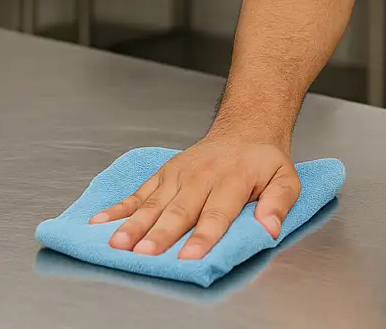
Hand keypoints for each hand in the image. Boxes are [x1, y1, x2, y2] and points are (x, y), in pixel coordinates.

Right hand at [88, 131, 300, 259]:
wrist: (245, 129)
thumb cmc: (264, 162)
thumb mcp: (286, 179)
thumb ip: (279, 203)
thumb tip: (270, 227)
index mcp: (233, 179)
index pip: (217, 213)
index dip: (203, 236)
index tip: (189, 257)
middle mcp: (202, 176)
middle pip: (179, 210)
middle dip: (161, 234)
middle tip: (144, 254)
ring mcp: (178, 174)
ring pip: (153, 203)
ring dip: (134, 224)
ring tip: (117, 244)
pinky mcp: (163, 174)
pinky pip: (138, 193)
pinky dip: (118, 208)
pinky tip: (100, 222)